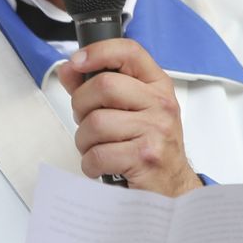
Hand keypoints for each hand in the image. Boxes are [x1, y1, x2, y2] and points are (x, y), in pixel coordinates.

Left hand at [56, 38, 201, 196]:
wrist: (172, 190)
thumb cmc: (149, 148)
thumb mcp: (131, 112)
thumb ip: (98, 88)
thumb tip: (69, 69)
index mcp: (157, 86)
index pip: (129, 52)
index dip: (97, 52)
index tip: (77, 62)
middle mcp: (160, 104)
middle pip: (103, 86)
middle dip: (81, 106)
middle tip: (86, 122)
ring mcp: (155, 130)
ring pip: (95, 123)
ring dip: (84, 141)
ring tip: (97, 148)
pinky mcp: (145, 158)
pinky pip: (97, 154)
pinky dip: (90, 164)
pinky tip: (102, 166)